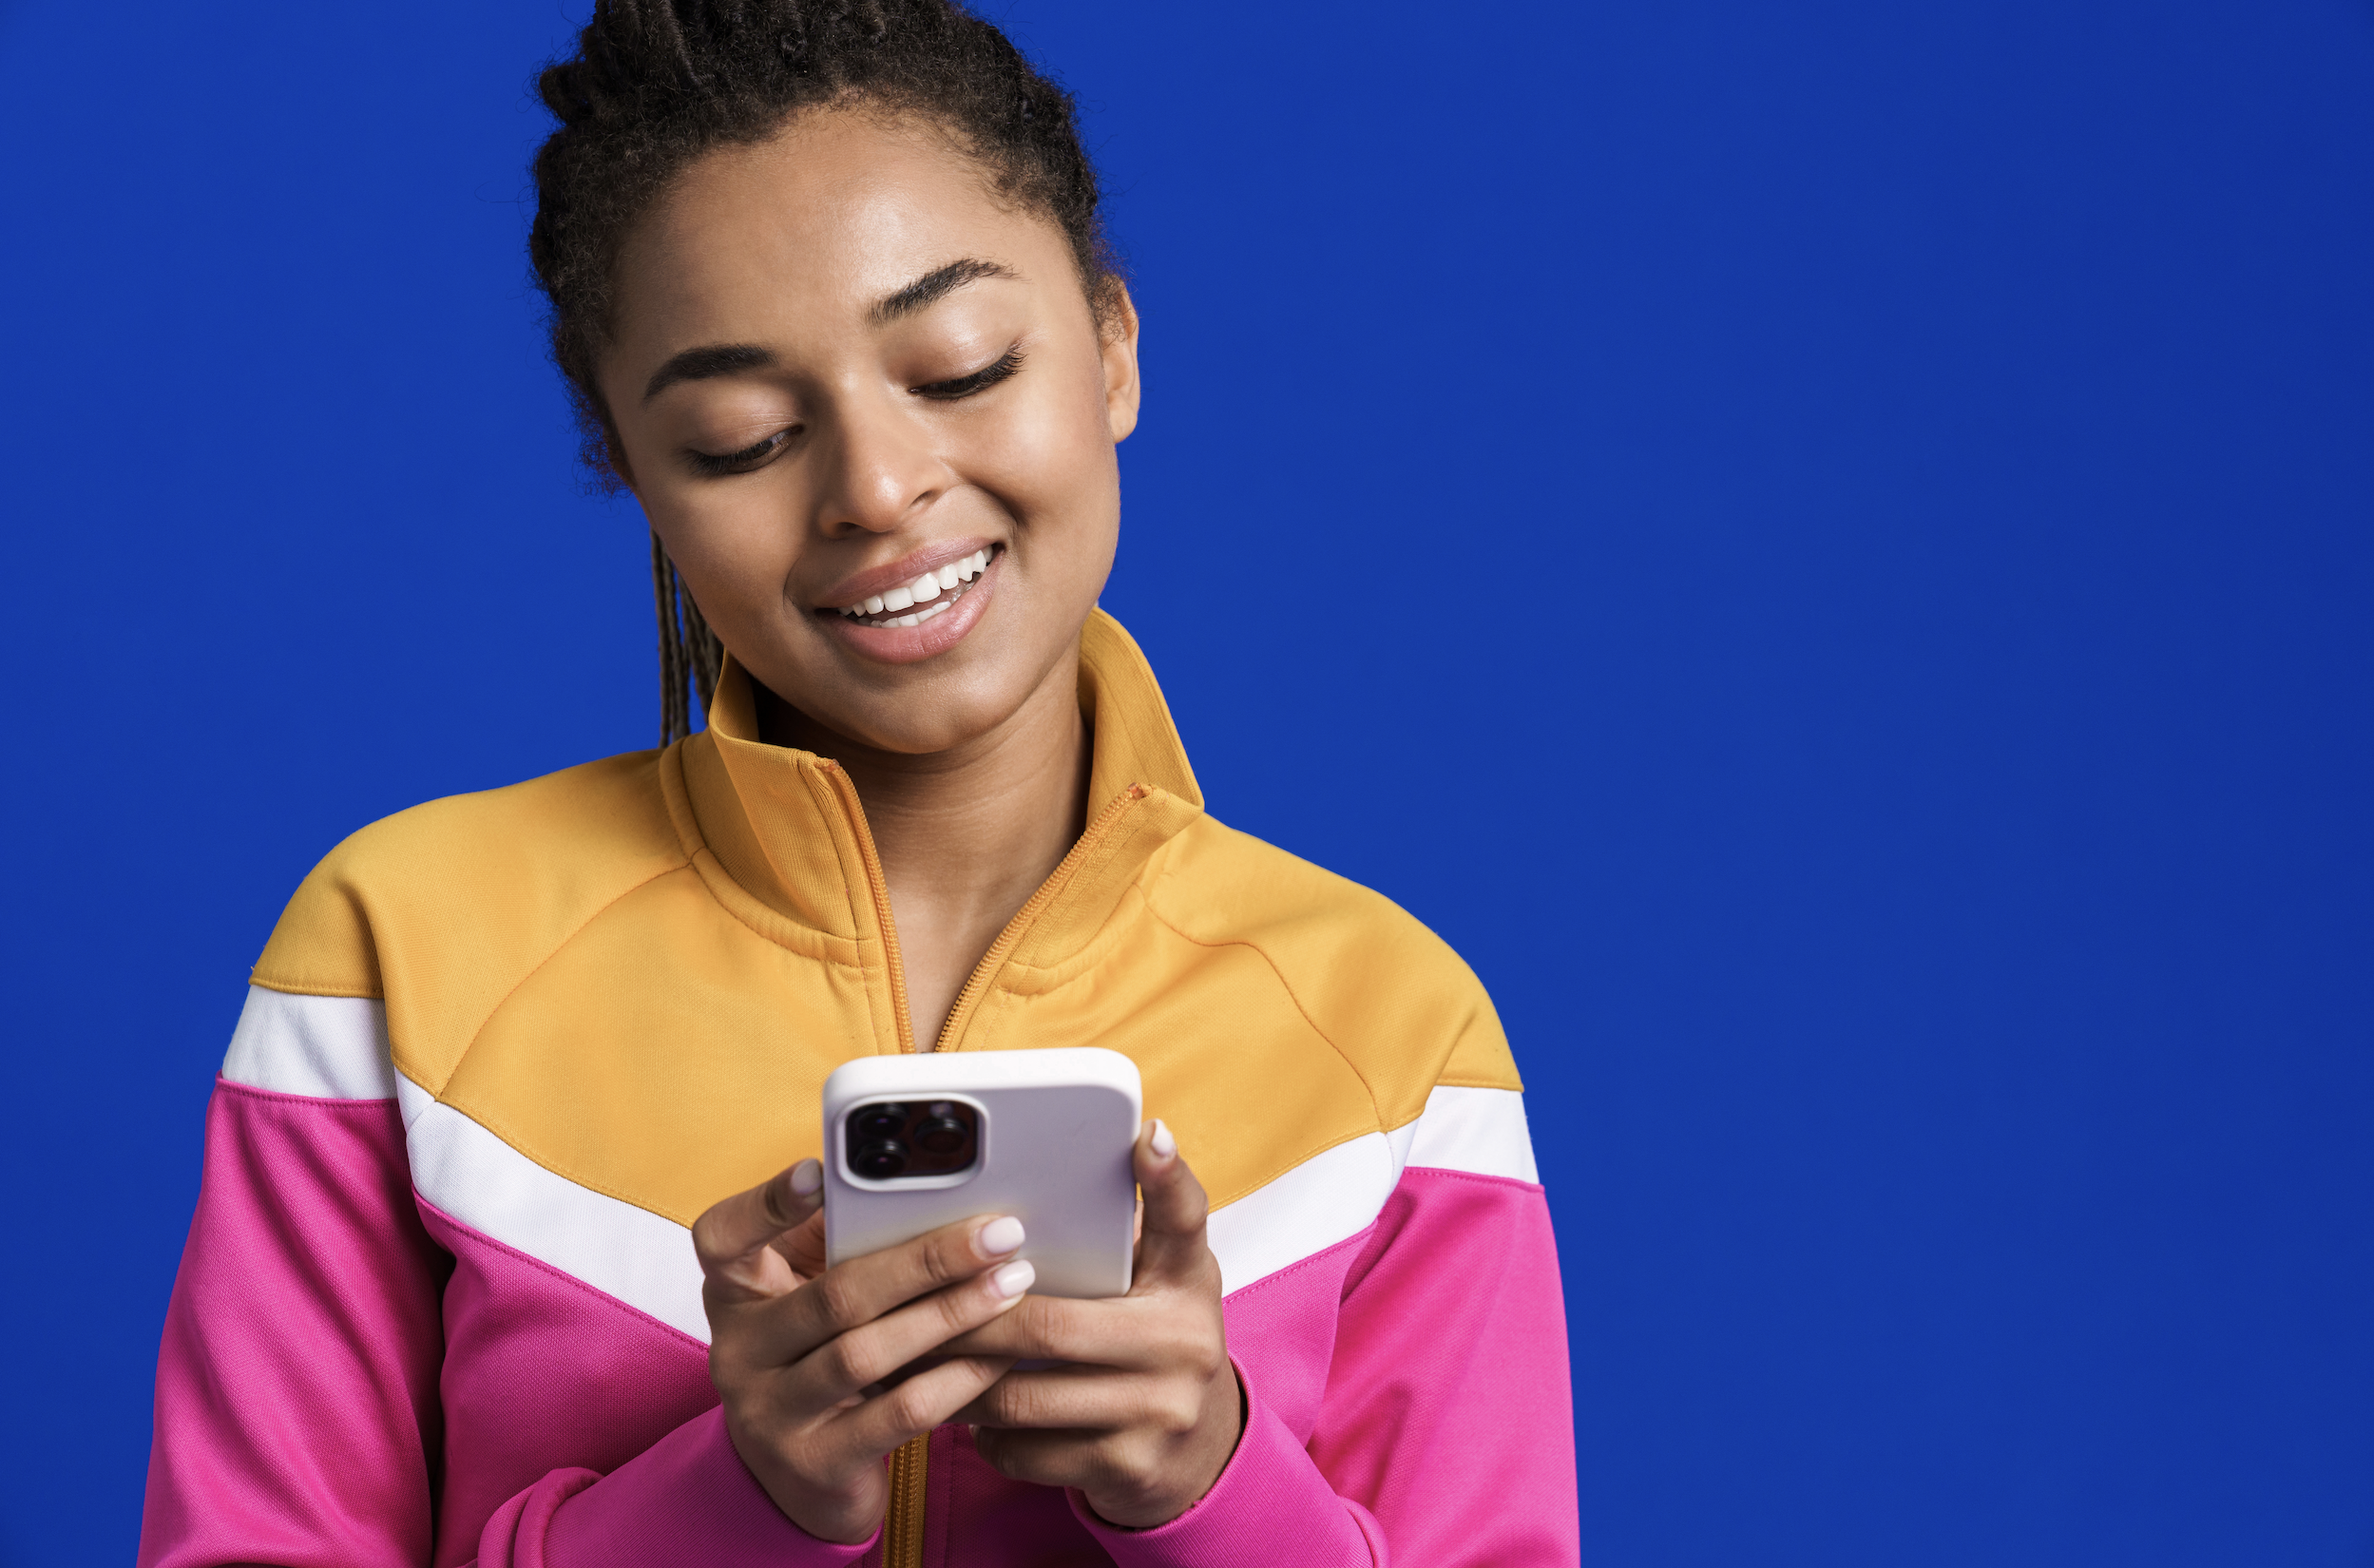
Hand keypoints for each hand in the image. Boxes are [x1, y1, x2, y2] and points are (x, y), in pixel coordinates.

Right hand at [693, 1159, 1036, 1542]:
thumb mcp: (810, 1301)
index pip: (723, 1236)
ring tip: (1012, 1285)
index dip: (767, 1201)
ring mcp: (771, 1414)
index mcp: (735, 1293)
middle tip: (998, 1233)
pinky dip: (954, 1379)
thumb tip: (929, 1190)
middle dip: (926, 1260)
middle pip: (834, 1294)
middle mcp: (740, 1352)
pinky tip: (999, 1355)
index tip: (820, 1172)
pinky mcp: (815, 1465)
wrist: (800, 1481)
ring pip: (866, 1354)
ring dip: (950, 1314)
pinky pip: (896, 1415)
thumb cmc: (818, 1360)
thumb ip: (842, 1248)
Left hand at [944, 1120, 1244, 1528]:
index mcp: (1191, 1281)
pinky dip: (982, 1432)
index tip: (1144, 1133)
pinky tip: (963, 1413)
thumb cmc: (1150, 1344)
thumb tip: (1041, 1184)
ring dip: (957, 1379)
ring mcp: (1159, 1411)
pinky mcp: (1127, 1467)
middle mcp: (1187, 1343)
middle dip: (967, 1320)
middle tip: (910, 1308)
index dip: (1166, 1175)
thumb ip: (1119, 1240)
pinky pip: (1025, 1448)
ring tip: (913, 1360)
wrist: (1195, 1456)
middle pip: (1049, 1324)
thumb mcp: (1157, 1284)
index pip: (1185, 1218)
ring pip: (1022, 1394)